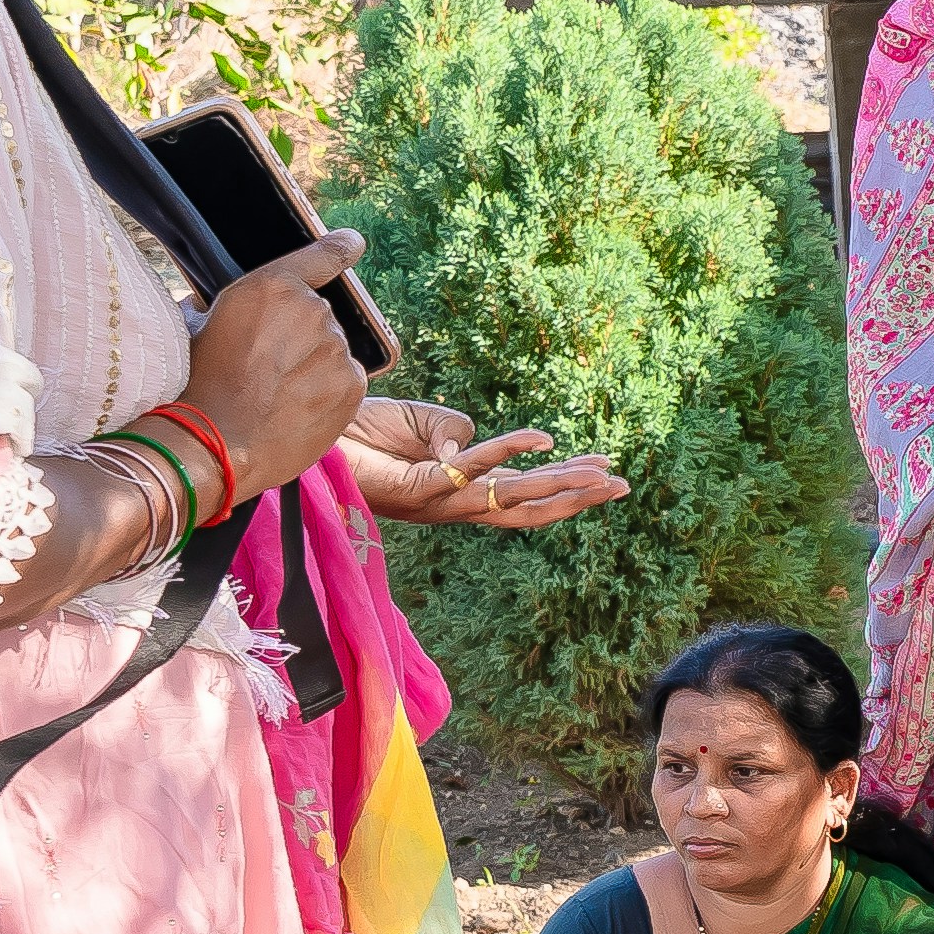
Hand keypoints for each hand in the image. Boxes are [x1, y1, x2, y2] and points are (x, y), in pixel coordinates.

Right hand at [178, 238, 373, 497]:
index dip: (337, 249)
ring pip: (331, 353)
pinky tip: (295, 410)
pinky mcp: (353, 384)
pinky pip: (345, 382)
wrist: (218, 442)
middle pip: (316, 319)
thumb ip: (211, 310)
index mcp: (272, 287)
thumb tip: (199, 307)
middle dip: (298, 340)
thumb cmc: (198, 386)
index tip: (352, 243)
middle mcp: (313, 310)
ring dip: (312, 368)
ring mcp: (337, 347)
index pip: (318, 258)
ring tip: (276, 397)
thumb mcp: (195, 331)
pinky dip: (327, 394)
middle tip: (266, 372)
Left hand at [349, 399, 631, 531]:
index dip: (564, 485)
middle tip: (622, 485)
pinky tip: (541, 439)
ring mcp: (437, 501)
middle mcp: (452, 505)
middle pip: (528, 509)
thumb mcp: (421, 424)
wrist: (311, 437)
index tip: (604, 471)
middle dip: (577, 498)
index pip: (520, 494)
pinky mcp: (416, 489)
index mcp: (458, 491)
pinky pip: (470, 467)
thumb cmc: (362, 431)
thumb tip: (471, 448)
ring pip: (510, 499)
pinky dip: (506, 450)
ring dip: (560, 484)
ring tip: (600, 474)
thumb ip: (455, 433)